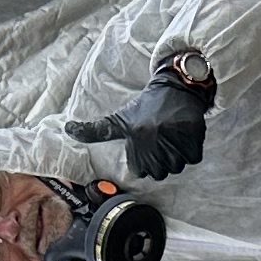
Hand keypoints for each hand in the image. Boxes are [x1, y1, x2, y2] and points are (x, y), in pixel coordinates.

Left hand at [64, 56, 214, 181]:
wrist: (174, 88)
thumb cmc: (144, 108)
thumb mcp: (118, 119)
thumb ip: (95, 130)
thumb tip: (67, 129)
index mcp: (136, 135)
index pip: (141, 171)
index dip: (144, 162)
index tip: (145, 145)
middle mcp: (155, 136)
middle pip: (160, 172)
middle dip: (160, 160)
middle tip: (160, 142)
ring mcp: (175, 136)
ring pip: (177, 166)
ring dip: (176, 157)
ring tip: (172, 138)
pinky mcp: (193, 134)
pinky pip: (193, 158)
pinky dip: (191, 151)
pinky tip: (183, 137)